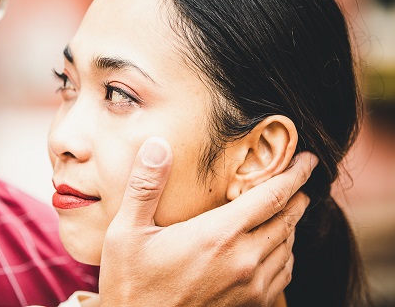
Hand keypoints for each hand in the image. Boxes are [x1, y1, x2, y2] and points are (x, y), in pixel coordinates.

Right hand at [98, 137, 316, 306]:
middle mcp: (243, 261)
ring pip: (289, 247)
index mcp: (218, 236)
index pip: (272, 196)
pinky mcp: (252, 306)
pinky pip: (284, 274)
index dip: (294, 174)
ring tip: (286, 209)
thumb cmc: (131, 284)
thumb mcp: (126, 232)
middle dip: (297, 195)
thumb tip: (157, 145)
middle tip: (300, 179)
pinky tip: (275, 247)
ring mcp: (251, 287)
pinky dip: (286, 253)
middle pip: (288, 219)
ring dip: (291, 224)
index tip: (308, 160)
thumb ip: (145, 186)